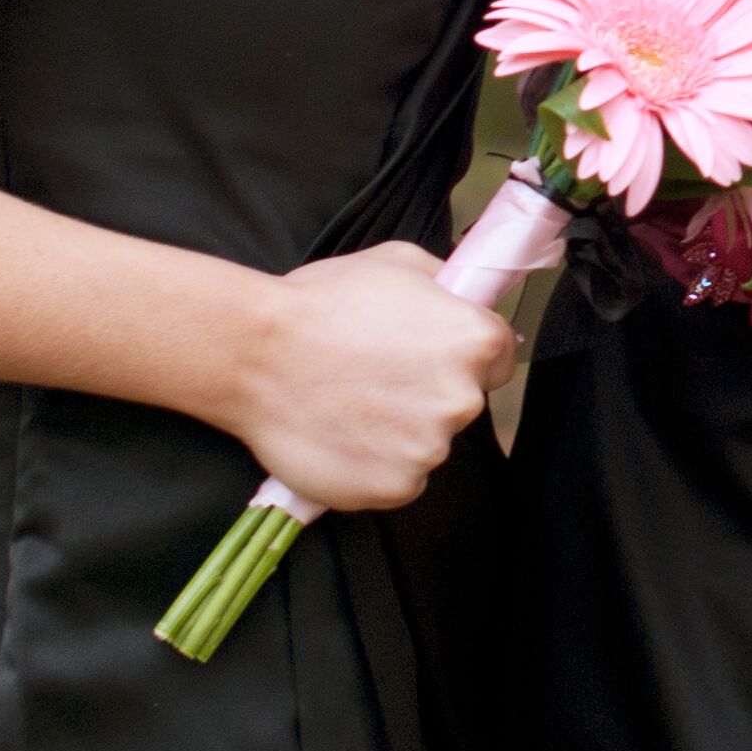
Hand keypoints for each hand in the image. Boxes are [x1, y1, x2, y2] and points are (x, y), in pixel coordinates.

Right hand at [231, 241, 517, 512]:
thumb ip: (446, 285)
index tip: (427, 356)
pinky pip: (398, 479)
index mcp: (475, 342)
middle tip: (376, 378)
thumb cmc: (321, 303)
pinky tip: (341, 436)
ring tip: (350, 406)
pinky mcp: (393, 488)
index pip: (497, 359)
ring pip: (427, 444)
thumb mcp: (397, 262)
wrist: (254, 353)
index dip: (460, 356)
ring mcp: (428, 450)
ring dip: (400, 433)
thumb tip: (469, 299)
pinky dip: (375, 466)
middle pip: (461, 403)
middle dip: (428, 393)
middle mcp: (462, 400)